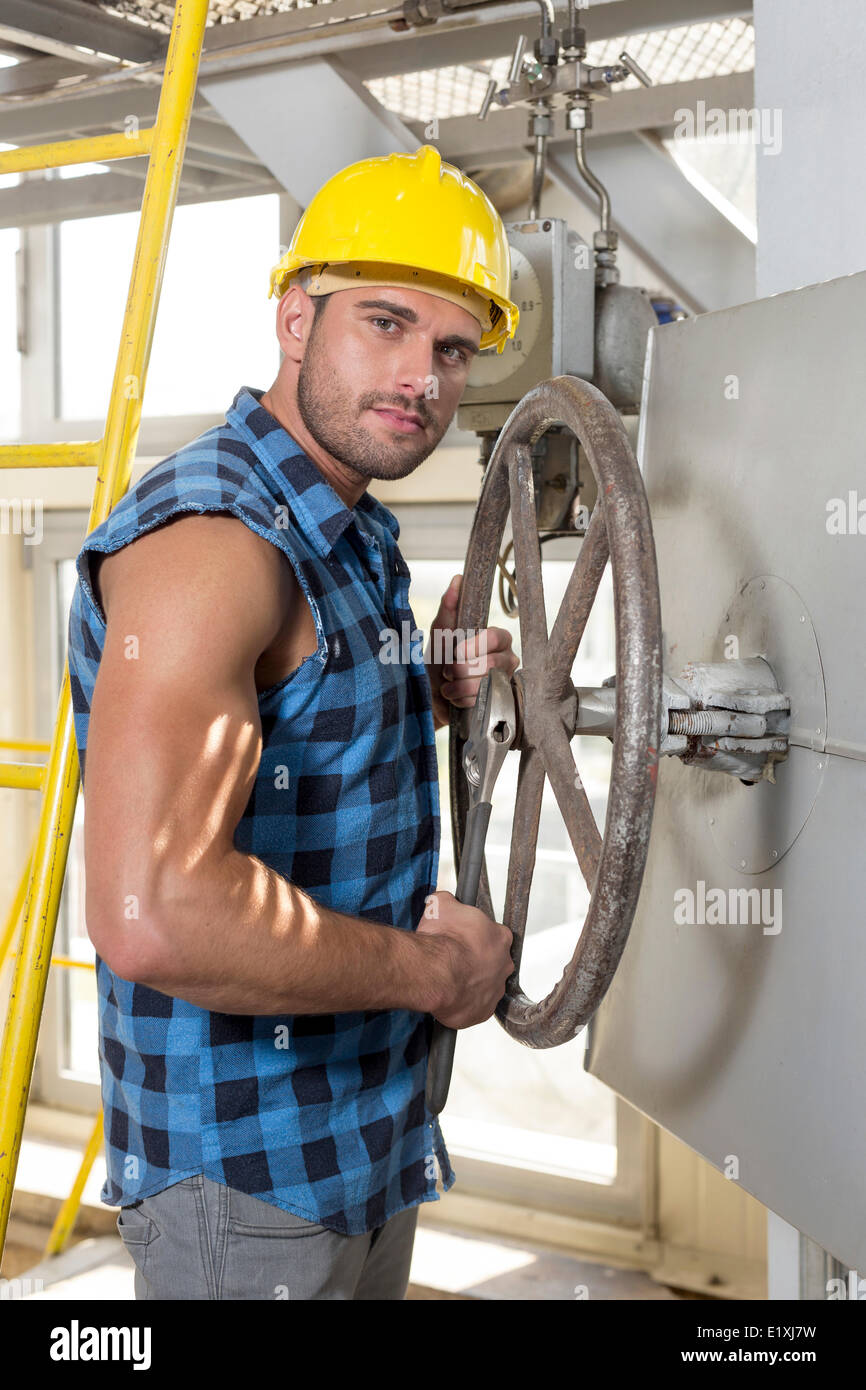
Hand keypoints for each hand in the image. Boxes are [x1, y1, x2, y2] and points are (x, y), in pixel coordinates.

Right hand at [415, 890, 513, 1027]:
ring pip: (484, 986)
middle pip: (493, 961)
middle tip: (455, 959)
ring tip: (448, 979)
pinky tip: (448, 996)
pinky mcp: (482, 1012)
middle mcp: (504, 964)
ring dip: (470, 983)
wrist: (435, 973)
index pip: (494, 934)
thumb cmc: (442, 939)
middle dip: (476, 961)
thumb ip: (449, 901)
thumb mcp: (441, 905)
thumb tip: (444, 900)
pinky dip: (463, 1004)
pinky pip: (474, 1007)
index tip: (462, 938)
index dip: (476, 936)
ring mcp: (495, 990)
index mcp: (500, 937)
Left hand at [426, 574, 518, 729]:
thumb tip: (458, 579)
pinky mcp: (500, 703)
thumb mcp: (440, 632)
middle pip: (490, 664)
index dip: (475, 646)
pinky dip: (462, 701)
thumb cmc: (438, 661)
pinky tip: (456, 699)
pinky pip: (483, 702)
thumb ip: (449, 607)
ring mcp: (505, 682)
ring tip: (448, 687)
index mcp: (497, 638)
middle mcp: (507, 659)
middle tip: (447, 671)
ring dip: (458, 687)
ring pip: (486, 685)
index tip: (457, 651)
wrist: (430, 695)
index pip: (496, 636)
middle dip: (461, 670)